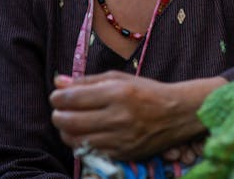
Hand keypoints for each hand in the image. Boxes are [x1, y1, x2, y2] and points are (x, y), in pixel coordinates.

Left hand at [49, 71, 224, 159]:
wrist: (177, 114)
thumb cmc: (146, 91)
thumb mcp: (119, 78)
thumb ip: (88, 81)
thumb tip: (58, 81)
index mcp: (118, 93)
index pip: (74, 98)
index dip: (58, 98)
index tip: (56, 96)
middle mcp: (119, 117)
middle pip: (70, 121)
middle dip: (58, 115)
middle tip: (59, 111)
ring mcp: (121, 139)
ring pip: (77, 140)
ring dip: (66, 132)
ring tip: (69, 123)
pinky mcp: (123, 155)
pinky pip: (90, 152)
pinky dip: (81, 144)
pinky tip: (84, 134)